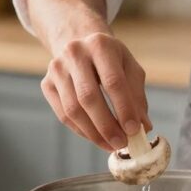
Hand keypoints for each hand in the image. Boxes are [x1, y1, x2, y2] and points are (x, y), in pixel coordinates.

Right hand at [41, 31, 151, 151]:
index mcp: (100, 45)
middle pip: (88, 97)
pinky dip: (81, 131)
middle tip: (121, 143)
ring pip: (73, 109)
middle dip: (107, 125)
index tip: (134, 130)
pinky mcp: (47, 84)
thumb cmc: (112, 60)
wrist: (82, 46)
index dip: (124, 108)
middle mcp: (74, 53)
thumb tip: (143, 127)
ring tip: (111, 144)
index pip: (113, 81)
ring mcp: (57, 68)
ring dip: (93, 133)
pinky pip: (63, 115)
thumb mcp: (130, 69)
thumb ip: (137, 96)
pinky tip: (96, 137)